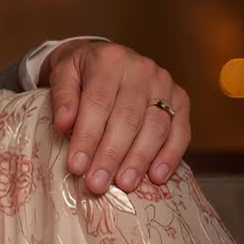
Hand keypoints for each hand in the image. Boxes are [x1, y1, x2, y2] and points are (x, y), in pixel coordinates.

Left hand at [42, 40, 190, 193]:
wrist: (106, 58)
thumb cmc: (82, 73)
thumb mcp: (63, 75)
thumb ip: (62, 98)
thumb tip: (63, 125)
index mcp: (109, 60)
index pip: (97, 103)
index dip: (87, 137)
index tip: (76, 166)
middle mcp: (142, 69)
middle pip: (127, 118)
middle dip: (111, 155)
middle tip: (97, 183)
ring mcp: (165, 84)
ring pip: (155, 126)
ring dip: (139, 159)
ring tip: (124, 185)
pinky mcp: (181, 99)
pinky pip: (181, 130)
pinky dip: (170, 156)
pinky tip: (156, 177)